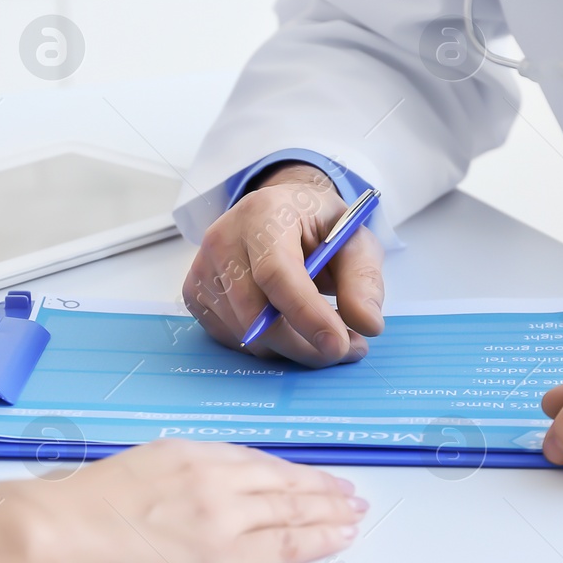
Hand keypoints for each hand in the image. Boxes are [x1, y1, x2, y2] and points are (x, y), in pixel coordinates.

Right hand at [14, 439, 366, 562]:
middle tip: (349, 492)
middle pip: (281, 480)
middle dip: (320, 487)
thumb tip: (161, 498)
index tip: (306, 475)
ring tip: (355, 513)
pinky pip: (285, 545)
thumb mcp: (121, 475)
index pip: (250, 460)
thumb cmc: (65, 513)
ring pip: (293, 509)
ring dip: (330, 510)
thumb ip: (155, 481)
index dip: (285, 470)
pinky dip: (318, 539)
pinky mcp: (223, 556)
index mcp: (183, 454)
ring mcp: (221, 515)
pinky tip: (339, 537)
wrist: (48, 533)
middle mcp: (210, 477)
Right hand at [183, 162, 384, 366]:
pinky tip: (291, 328)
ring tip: (327, 334)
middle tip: (347, 349)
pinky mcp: (195, 295)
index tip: (337, 344)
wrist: (281, 215)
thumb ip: (363, 280)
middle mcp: (223, 238)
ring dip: (292, 348)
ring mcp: (203, 269)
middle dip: (304, 344)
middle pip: (256, 313)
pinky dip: (269, 346)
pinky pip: (232, 339)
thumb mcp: (353, 240)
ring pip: (246, 335)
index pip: (275, 271)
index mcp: (264, 213)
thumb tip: (367, 324)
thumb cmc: (317, 227)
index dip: (306, 313)